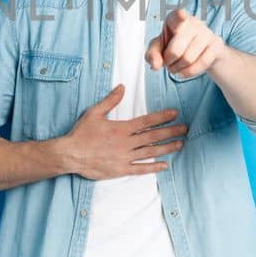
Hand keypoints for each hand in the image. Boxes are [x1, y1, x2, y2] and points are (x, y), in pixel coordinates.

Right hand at [57, 84, 186, 179]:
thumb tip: (122, 87)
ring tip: (180, 144)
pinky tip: (165, 165)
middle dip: (171, 131)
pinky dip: (153, 167)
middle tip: (185, 129)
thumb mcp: (94, 112)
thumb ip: (111, 100)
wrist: (70, 154)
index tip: (175, 114)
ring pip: (150, 152)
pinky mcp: (121, 169)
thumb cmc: (82, 133)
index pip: (147, 121)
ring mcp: (125, 157)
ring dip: (167, 148)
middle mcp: (127, 143)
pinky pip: (140, 169)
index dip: (162, 117)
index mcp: (122, 128)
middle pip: (153, 137)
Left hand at [147, 9, 225, 78]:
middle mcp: (193, 22)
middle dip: (168, 61)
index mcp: (176, 18)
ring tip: (175, 67)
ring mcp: (206, 32)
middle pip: (176, 50)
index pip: (177, 17)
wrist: (202, 51)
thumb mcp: (159, 48)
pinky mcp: (216, 44)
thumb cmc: (176, 45)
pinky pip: (202, 63)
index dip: (179, 17)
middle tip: (167, 63)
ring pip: (188, 58)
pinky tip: (184, 71)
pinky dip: (189, 72)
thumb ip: (152, 54)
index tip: (181, 16)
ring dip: (177, 68)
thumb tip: (155, 64)